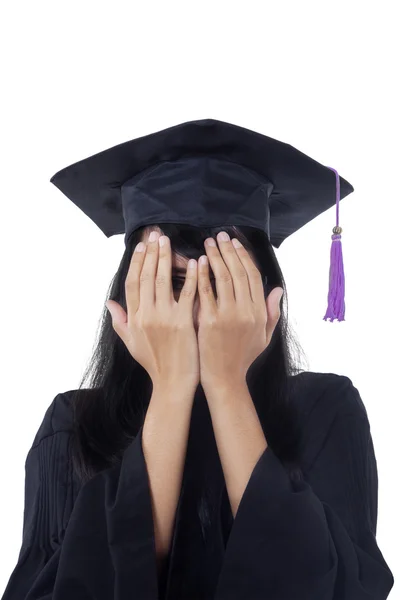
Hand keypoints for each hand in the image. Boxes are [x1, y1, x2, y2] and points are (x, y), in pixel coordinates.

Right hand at [105, 232, 199, 391]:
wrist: (172, 384)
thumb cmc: (154, 364)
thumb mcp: (131, 343)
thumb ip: (120, 321)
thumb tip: (109, 303)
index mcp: (134, 318)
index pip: (132, 283)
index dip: (136, 262)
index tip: (142, 246)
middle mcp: (146, 315)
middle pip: (146, 277)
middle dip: (151, 253)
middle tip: (156, 235)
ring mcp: (164, 318)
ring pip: (162, 281)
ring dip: (166, 258)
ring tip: (168, 242)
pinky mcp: (183, 323)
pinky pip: (187, 294)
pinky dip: (191, 277)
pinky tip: (196, 262)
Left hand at [197, 231, 282, 390]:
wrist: (224, 378)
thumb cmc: (243, 357)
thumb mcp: (265, 336)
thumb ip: (272, 312)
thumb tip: (277, 289)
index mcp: (260, 313)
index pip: (254, 277)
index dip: (244, 257)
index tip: (236, 243)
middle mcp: (247, 311)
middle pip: (239, 272)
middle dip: (229, 251)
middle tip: (220, 236)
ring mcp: (228, 315)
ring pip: (223, 278)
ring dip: (215, 257)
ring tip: (208, 243)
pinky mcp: (210, 321)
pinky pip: (206, 291)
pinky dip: (202, 274)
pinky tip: (197, 262)